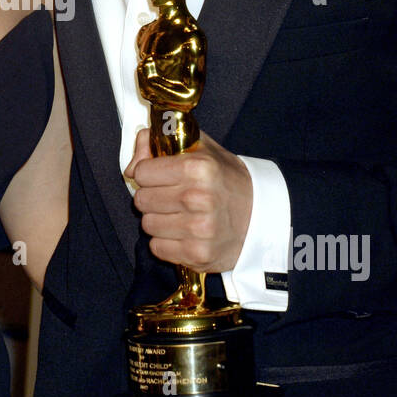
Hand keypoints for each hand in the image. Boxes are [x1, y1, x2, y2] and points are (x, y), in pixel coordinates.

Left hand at [125, 128, 251, 272]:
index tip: (161, 177)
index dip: (148, 174)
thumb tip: (133, 158)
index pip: (142, 172)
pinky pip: (157, 248)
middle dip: (152, 198)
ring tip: (180, 216)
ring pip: (147, 225)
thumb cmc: (227, 180)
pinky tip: (184, 233)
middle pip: (141, 200)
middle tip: (172, 198)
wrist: (263, 217)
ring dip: (158, 221)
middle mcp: (197, 197)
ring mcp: (198, 229)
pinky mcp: (198, 253)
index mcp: (197, 167)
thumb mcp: (201, 149)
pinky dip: (166, 242)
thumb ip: (161, 142)